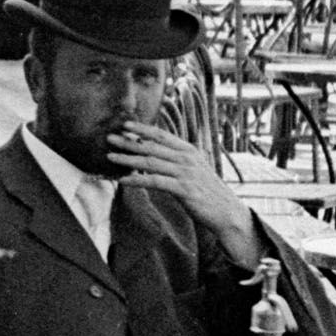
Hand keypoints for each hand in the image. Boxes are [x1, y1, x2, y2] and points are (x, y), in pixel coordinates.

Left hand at [107, 127, 253, 241]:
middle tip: (109, 138)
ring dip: (128, 160)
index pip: (162, 135)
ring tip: (110, 157)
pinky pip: (154, 182)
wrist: (227, 211)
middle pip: (152, 147)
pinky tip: (122, 180)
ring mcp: (185, 173)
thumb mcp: (194, 169)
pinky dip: (136, 180)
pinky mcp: (183, 189)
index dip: (142, 128)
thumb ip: (176, 159)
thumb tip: (153, 153)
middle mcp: (187, 158)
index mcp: (189, 150)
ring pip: (150, 163)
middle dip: (129, 142)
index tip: (125, 125)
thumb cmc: (207, 191)